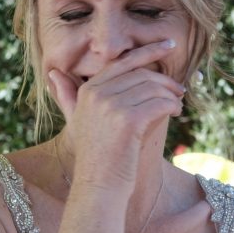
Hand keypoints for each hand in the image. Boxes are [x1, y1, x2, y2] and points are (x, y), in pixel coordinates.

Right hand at [48, 39, 184, 185]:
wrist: (98, 187)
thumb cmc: (95, 157)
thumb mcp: (77, 121)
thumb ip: (68, 96)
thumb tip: (53, 73)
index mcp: (87, 90)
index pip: (123, 62)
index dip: (149, 51)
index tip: (169, 45)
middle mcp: (96, 93)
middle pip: (142, 74)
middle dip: (165, 79)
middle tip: (180, 89)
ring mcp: (111, 106)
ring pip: (154, 88)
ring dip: (171, 95)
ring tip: (178, 105)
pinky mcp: (128, 120)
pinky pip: (160, 103)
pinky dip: (172, 106)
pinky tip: (176, 112)